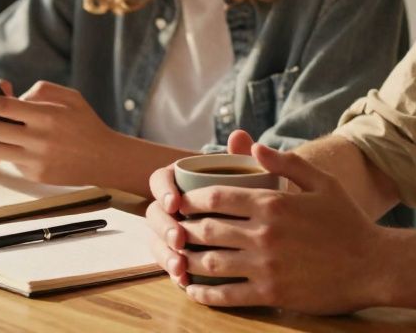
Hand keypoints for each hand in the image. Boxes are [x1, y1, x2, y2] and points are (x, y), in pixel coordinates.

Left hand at [0, 81, 119, 185]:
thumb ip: (40, 91)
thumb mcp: (70, 97)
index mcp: (46, 116)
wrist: (104, 158)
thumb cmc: (86, 123)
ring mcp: (35, 159)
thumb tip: (13, 96)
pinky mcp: (34, 174)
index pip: (2, 106)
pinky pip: (8, 160)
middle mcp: (38, 139)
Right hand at [146, 130, 255, 287]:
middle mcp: (172, 204)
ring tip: (180, 266)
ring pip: (157, 239)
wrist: (261, 221)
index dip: (162, 190)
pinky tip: (184, 280)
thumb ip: (243, 155)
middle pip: (154, 213)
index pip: (160, 180)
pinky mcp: (179, 252)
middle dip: (164, 227)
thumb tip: (239, 135)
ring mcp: (173, 228)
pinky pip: (169, 261)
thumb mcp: (249, 175)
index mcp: (181, 179)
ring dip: (165, 253)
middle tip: (180, 238)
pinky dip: (173, 270)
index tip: (175, 202)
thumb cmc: (251, 191)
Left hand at [167, 142, 389, 313]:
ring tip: (177, 258)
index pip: (216, 197)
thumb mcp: (322, 182)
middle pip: (206, 229)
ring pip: (210, 263)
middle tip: (172, 230)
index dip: (191, 199)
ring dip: (187, 261)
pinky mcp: (272, 293)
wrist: (374, 265)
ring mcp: (266, 266)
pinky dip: (204, 293)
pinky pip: (227, 295)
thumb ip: (287, 162)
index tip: (180, 202)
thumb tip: (254, 147)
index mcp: (273, 203)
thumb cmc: (348, 221)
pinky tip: (194, 290)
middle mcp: (264, 233)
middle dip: (182, 229)